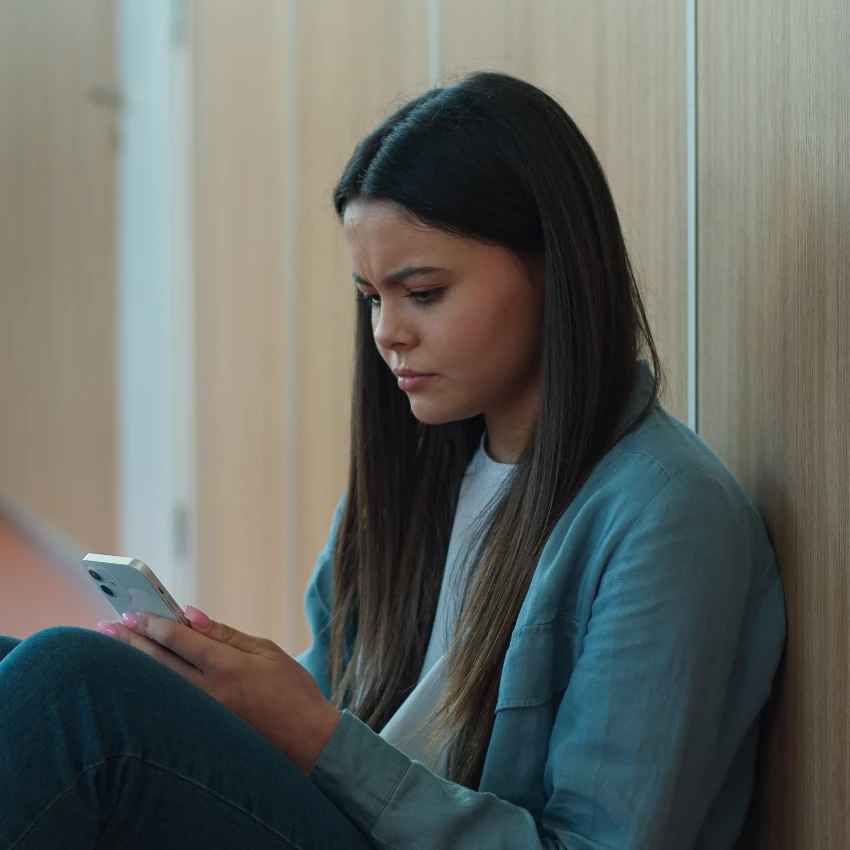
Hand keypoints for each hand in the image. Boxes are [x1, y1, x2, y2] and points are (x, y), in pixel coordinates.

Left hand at [96, 607, 341, 774]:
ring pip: (157, 685)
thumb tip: (190, 615)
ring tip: (111, 647)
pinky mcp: (201, 731)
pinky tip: (136, 676)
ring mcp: (202, 717)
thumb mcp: (266, 651)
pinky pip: (166, 704)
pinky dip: (148, 686)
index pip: (180, 640)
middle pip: (159, 663)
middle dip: (131, 641)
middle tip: (107, 625)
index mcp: (229, 667)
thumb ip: (224, 634)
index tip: (134, 612)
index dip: (154, 623)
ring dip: (132, 664)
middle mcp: (210, 693)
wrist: (307, 741)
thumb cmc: (292, 690)